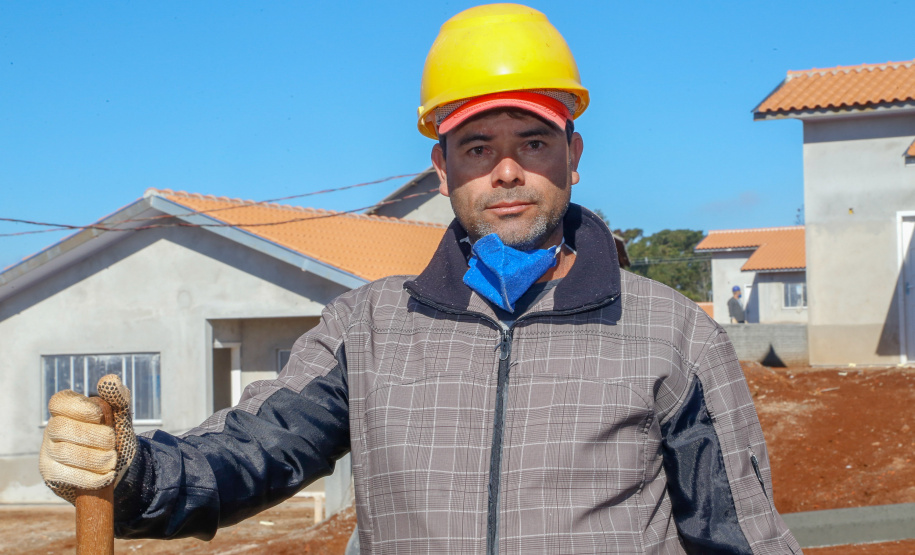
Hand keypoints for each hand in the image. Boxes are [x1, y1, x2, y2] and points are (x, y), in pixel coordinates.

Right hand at [39, 374, 137, 503]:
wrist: (115, 466)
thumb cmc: (114, 433)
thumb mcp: (120, 414)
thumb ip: (117, 397)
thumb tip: (109, 380)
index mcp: (66, 409)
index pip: (59, 402)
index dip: (78, 408)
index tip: (98, 415)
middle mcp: (52, 428)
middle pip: (61, 428)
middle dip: (93, 436)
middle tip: (112, 441)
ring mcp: (48, 452)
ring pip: (64, 453)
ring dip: (95, 458)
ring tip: (112, 459)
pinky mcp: (51, 474)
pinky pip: (65, 476)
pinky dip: (91, 477)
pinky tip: (106, 475)